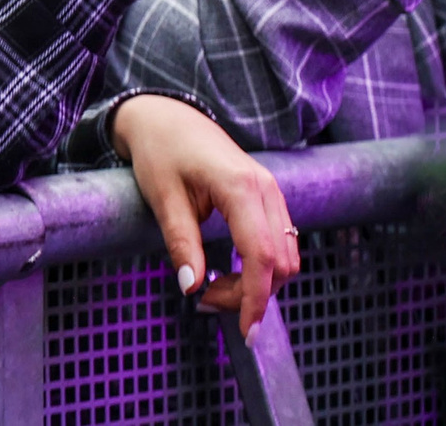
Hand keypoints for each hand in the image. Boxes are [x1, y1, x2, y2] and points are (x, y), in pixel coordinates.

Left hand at [113, 94, 298, 335]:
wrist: (166, 115)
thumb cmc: (160, 150)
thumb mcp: (162, 197)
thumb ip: (180, 243)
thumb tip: (191, 287)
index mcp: (240, 187)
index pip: (262, 256)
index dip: (255, 298)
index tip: (245, 331)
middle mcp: (267, 189)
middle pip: (280, 262)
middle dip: (250, 294)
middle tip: (206, 301)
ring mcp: (272, 192)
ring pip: (285, 256)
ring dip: (257, 283)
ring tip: (214, 289)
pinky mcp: (269, 197)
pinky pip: (279, 242)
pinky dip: (261, 266)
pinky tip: (230, 272)